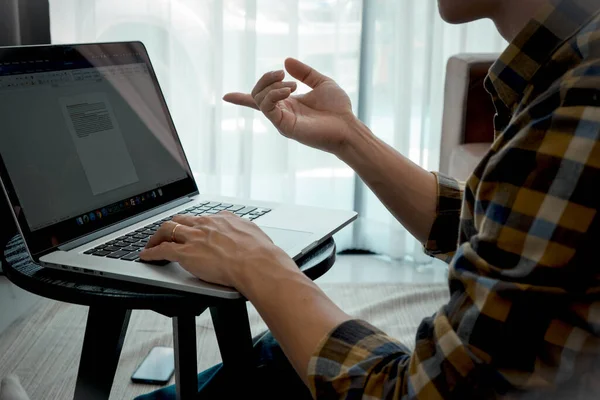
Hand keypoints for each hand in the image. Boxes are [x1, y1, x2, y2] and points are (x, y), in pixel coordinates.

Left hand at [139, 213, 296, 289]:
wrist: (257, 263)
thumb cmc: (261, 253)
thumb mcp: (255, 234)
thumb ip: (246, 231)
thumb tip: (249, 233)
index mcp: (224, 219)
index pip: (203, 218)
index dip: (194, 224)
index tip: (192, 229)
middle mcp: (207, 224)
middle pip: (182, 219)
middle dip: (171, 226)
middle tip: (165, 233)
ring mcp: (195, 237)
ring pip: (168, 229)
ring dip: (157, 236)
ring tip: (151, 243)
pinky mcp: (186, 252)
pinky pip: (163, 250)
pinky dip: (152, 252)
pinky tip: (146, 256)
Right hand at [223, 58, 357, 153]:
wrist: (347, 126)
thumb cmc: (338, 109)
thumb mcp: (321, 83)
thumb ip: (304, 72)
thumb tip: (285, 62)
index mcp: (288, 104)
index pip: (261, 100)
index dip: (242, 98)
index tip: (226, 96)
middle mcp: (282, 113)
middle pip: (257, 94)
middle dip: (266, 78)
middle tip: (283, 74)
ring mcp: (281, 120)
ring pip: (260, 99)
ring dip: (272, 85)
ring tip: (291, 85)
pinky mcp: (284, 126)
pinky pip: (268, 108)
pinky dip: (274, 94)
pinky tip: (289, 90)